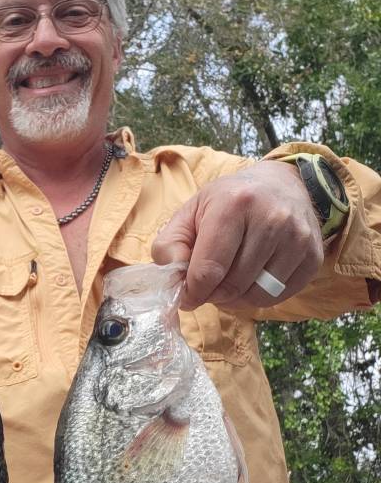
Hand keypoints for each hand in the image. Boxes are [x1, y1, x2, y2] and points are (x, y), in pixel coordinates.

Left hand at [151, 161, 323, 310]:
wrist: (282, 184)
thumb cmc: (230, 201)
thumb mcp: (191, 212)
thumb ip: (170, 245)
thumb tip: (173, 280)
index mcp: (233, 204)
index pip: (208, 269)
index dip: (192, 292)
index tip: (186, 295)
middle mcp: (271, 219)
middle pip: (232, 285)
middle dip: (213, 294)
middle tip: (208, 286)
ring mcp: (297, 238)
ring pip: (257, 295)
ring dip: (236, 298)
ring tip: (229, 281)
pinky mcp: (312, 256)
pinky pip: (280, 296)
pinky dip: (260, 297)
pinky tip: (252, 280)